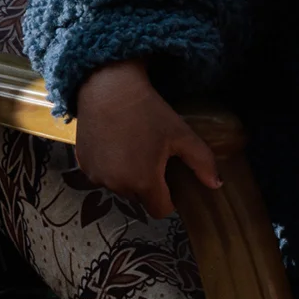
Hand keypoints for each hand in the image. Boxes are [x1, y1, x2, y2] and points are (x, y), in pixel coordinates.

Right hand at [73, 60, 220, 218]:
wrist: (108, 89)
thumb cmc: (149, 112)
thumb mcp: (181, 134)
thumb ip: (202, 162)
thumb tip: (216, 185)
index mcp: (143, 182)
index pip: (160, 209)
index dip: (170, 198)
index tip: (173, 179)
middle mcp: (116, 186)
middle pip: (140, 198)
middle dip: (149, 184)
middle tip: (155, 157)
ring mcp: (95, 177)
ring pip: (120, 187)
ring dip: (128, 176)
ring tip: (135, 148)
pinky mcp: (83, 166)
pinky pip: (102, 176)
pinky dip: (110, 167)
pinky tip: (117, 144)